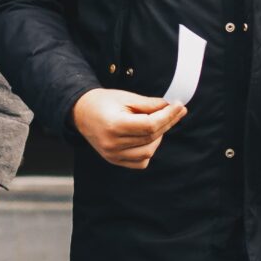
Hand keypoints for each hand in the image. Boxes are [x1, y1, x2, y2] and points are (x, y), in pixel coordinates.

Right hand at [72, 88, 186, 168]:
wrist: (81, 112)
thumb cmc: (103, 102)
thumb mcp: (125, 97)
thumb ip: (148, 104)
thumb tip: (170, 107)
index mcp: (114, 125)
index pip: (150, 125)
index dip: (168, 116)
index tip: (179, 106)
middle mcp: (113, 143)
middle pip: (150, 137)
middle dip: (168, 123)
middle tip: (177, 111)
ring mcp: (112, 154)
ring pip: (148, 152)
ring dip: (159, 138)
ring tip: (158, 123)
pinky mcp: (114, 160)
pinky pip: (140, 162)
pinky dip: (148, 151)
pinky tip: (148, 138)